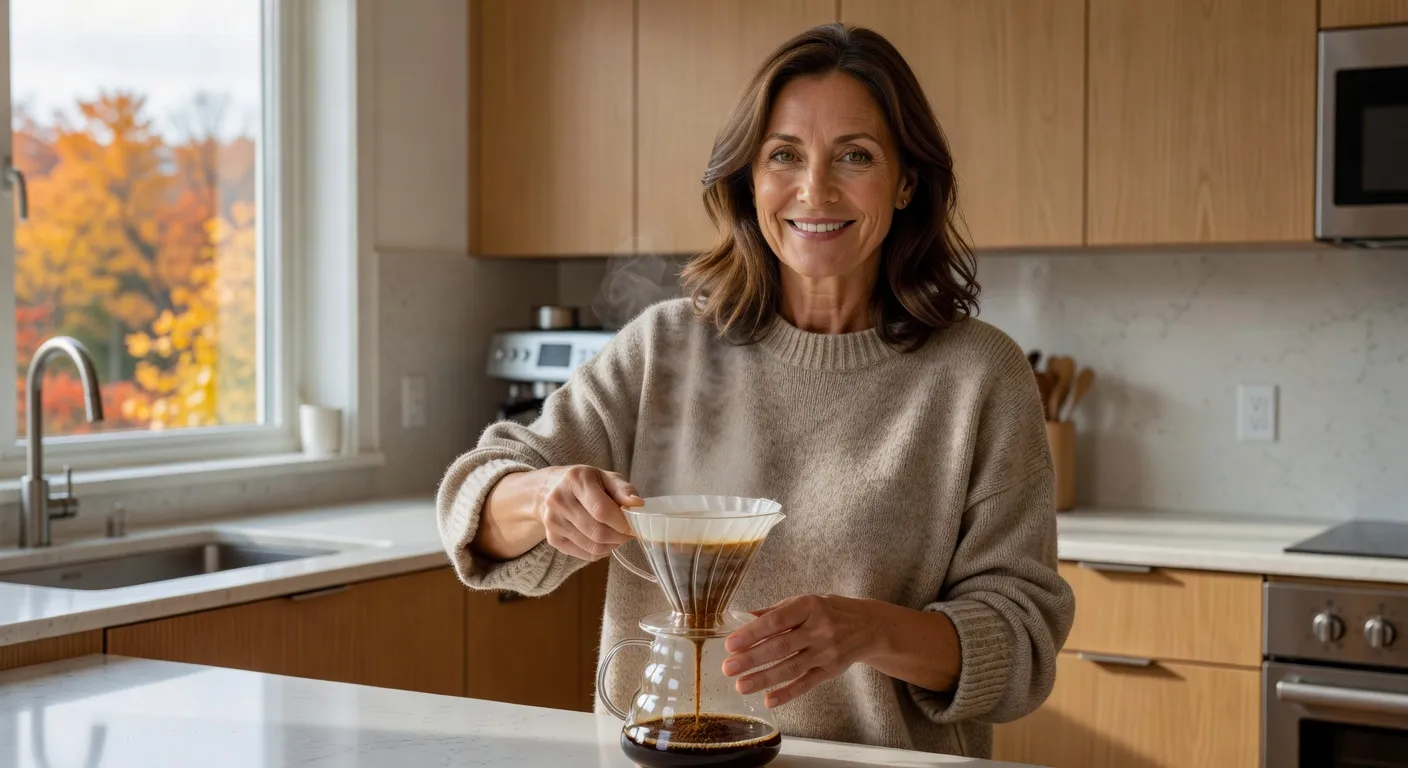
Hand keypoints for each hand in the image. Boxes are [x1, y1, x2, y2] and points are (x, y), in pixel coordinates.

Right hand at [531, 465, 642, 560]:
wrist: (548, 489)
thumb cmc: (584, 482)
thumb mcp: (605, 477)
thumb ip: (623, 489)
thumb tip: (637, 504)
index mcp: (575, 480)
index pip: (601, 511)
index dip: (622, 523)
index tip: (635, 526)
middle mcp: (559, 501)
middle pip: (597, 532)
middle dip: (620, 537)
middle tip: (629, 533)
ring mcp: (553, 522)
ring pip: (592, 546)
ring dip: (612, 545)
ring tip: (618, 535)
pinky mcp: (553, 539)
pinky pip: (585, 554)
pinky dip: (601, 551)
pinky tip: (604, 541)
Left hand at [721, 594, 878, 707]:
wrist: (868, 626)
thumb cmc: (828, 611)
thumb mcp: (804, 603)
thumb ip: (774, 612)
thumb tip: (740, 618)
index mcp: (808, 607)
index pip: (776, 621)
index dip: (752, 633)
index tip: (730, 644)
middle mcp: (819, 629)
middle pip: (781, 646)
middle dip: (752, 658)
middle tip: (728, 668)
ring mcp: (826, 652)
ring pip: (791, 668)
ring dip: (764, 678)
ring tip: (741, 686)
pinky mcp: (831, 671)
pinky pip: (806, 684)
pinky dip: (787, 693)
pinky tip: (769, 700)